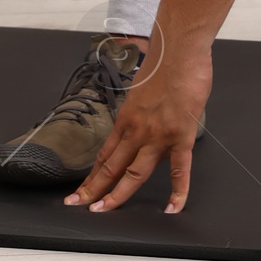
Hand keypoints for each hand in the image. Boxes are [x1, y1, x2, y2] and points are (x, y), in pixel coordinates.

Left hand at [66, 47, 210, 216]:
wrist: (179, 49)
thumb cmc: (164, 61)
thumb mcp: (142, 88)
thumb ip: (142, 108)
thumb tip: (147, 117)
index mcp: (127, 117)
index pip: (105, 153)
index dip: (93, 174)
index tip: (82, 189)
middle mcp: (137, 130)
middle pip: (112, 166)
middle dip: (94, 189)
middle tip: (80, 206)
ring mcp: (157, 136)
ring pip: (134, 174)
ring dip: (117, 195)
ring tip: (104, 211)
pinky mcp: (180, 136)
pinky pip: (179, 170)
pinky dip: (177, 192)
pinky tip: (173, 208)